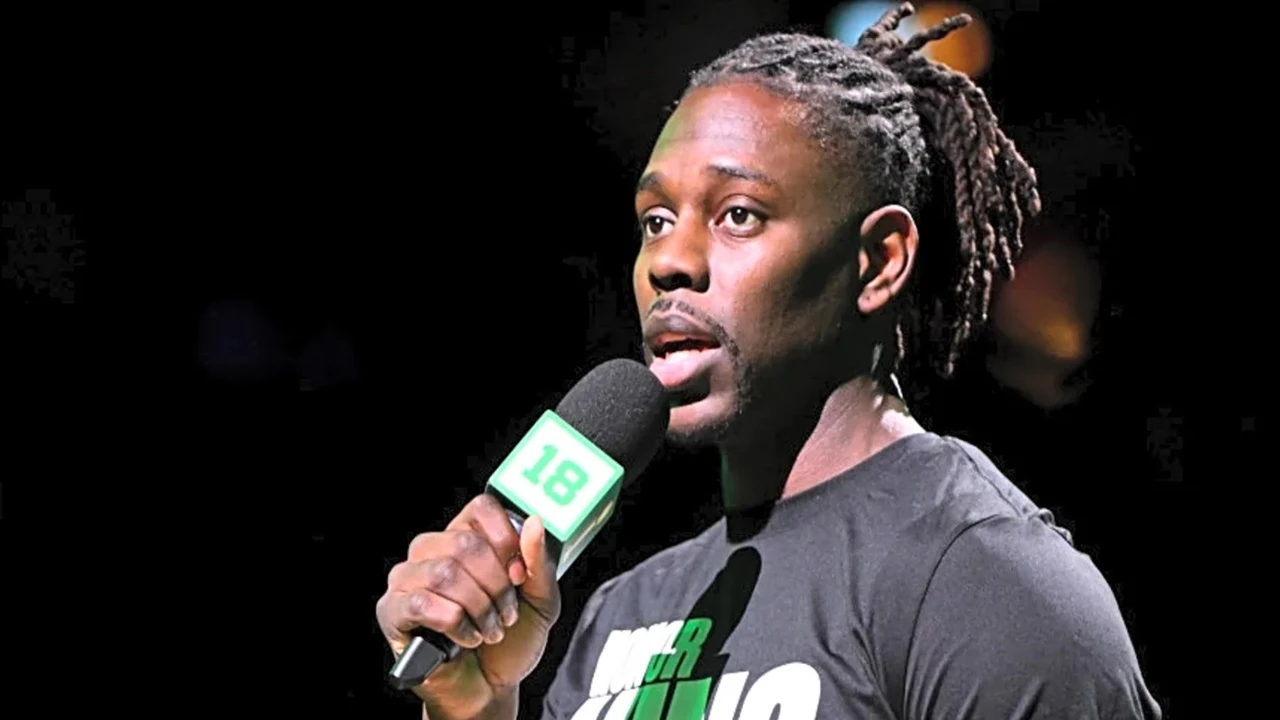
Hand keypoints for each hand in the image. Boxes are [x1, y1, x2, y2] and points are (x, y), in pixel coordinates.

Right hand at [376, 494, 560, 718]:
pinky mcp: (392, 610)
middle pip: (464, 542)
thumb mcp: (540, 602)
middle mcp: (431, 551)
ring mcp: (407, 579)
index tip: (518, 574)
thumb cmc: (510, 642)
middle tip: (506, 613)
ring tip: (489, 630)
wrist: (490, 688)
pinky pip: (420, 603)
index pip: (480, 509)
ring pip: (444, 571)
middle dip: (496, 584)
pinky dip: (455, 624)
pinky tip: (466, 638)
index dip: (506, 539)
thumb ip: (539, 563)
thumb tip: (535, 523)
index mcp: (465, 538)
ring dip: (478, 607)